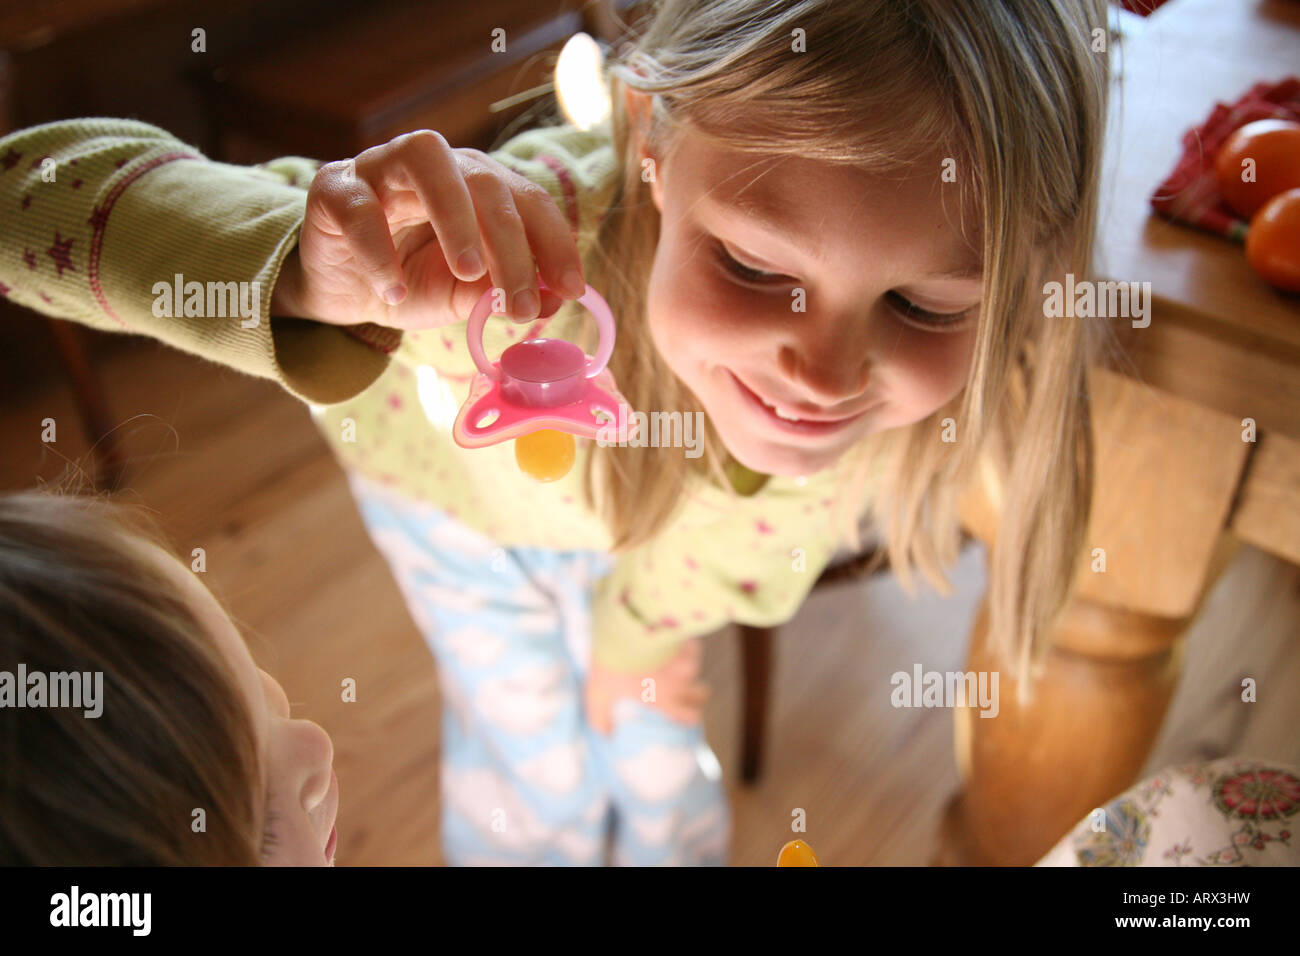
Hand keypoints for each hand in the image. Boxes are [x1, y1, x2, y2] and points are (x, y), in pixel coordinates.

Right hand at [271, 130, 585, 329]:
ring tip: (467, 273)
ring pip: (425, 158)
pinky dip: (380, 251)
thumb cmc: (409, 281)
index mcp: (476, 184)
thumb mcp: (462, 294)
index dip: (555, 241)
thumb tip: (555, 299)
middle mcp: (436, 164)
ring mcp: (380, 166)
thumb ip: (501, 291)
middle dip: (511, 246)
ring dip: (454, 216)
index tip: (572, 288)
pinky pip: (360, 207)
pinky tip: (393, 291)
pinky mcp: (333, 188)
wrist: (342, 292)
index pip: (527, 198)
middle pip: (484, 181)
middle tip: (520, 305)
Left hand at [584, 639, 708, 735]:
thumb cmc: (612, 665)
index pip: (690, 717)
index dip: (690, 716)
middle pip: (703, 693)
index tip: (684, 712)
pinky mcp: (683, 639)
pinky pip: (691, 645)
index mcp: (663, 699)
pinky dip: (685, 645)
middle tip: (684, 689)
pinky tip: (674, 643)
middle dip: (696, 692)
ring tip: (675, 663)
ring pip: (696, 668)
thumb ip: (601, 719)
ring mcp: (684, 660)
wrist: (623, 630)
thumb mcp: (598, 694)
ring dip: (687, 666)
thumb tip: (606, 735)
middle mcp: (679, 682)